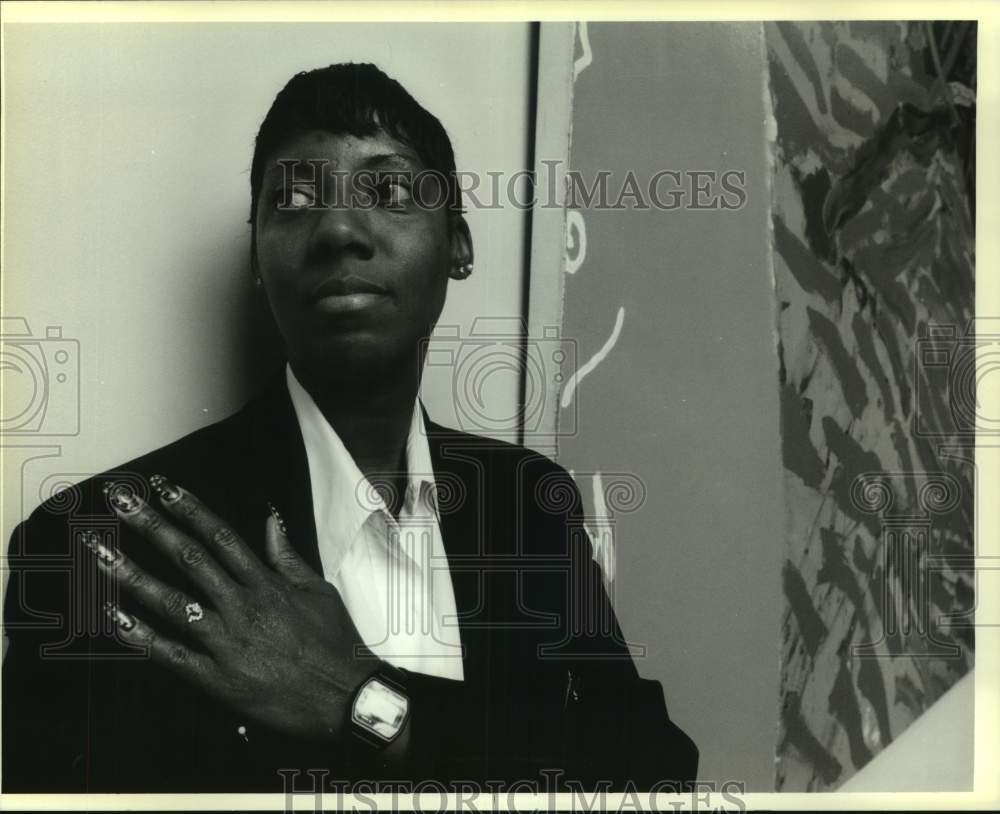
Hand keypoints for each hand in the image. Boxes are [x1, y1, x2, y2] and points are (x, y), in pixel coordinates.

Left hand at [89, 476, 379, 742]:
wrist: (345, 696)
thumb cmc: (335, 643)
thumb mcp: (318, 590)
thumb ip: (287, 555)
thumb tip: (270, 518)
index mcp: (266, 584)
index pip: (221, 536)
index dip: (190, 509)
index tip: (164, 489)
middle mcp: (242, 606)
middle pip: (189, 558)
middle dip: (152, 526)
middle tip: (121, 503)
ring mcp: (226, 642)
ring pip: (171, 601)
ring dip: (132, 574)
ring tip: (100, 551)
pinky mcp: (216, 678)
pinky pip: (170, 653)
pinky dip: (140, 635)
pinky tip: (112, 615)